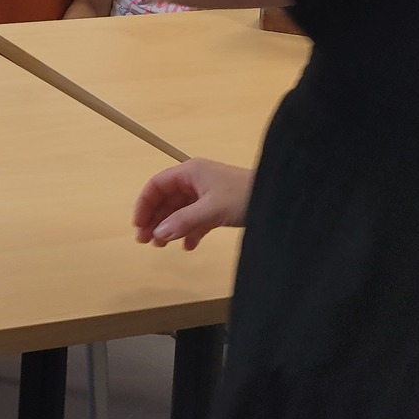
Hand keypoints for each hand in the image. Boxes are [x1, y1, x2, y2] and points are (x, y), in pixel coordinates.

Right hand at [133, 159, 252, 248]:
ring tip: (162, 245)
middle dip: (155, 219)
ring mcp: (207, 194)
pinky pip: (196, 219)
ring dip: (170, 227)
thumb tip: (158, 233)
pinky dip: (190, 231)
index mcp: (189, 172)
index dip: (144, 204)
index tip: (138, 225)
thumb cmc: (244, 195)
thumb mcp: (211, 209)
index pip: (157, 185)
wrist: (280, 198)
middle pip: (166, 199)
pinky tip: (188, 246)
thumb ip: (183, 221)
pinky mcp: (218, 207)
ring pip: (180, 211)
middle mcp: (195, 181)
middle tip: (145, 241)